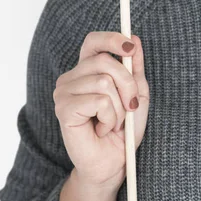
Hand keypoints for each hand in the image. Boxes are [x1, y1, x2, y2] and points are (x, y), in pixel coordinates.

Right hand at [53, 32, 149, 187]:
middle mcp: (71, 77)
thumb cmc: (123, 128)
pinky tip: (102, 128)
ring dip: (119, 106)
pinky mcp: (64, 108)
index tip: (131, 47)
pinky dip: (110, 117)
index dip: (112, 39)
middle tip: (130, 106)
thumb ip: (134, 67)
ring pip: (104, 81)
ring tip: (113, 122)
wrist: (114, 162)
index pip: (94, 41)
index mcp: (87, 69)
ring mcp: (64, 92)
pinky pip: (99, 100)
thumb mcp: (136, 92)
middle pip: (105, 61)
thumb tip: (135, 39)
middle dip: (127, 84)